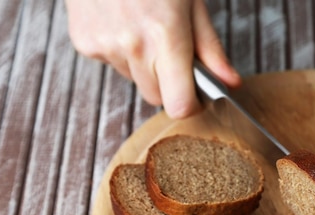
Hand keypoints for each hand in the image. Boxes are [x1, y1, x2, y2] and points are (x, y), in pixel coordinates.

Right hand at [65, 0, 240, 118]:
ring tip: (144, 26)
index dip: (191, 105)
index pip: (179, 105)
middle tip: (172, 50)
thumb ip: (210, 47)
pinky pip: (112, 63)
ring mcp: (104, 45)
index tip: (197, 95)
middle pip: (156, 98)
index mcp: (166, 36)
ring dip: (143, 64)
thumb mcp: (192, 2)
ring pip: (134, 79)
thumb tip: (230, 82)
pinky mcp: (84, 42)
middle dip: (168, 83)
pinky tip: (122, 21)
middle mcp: (133, 46)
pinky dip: (120, 51)